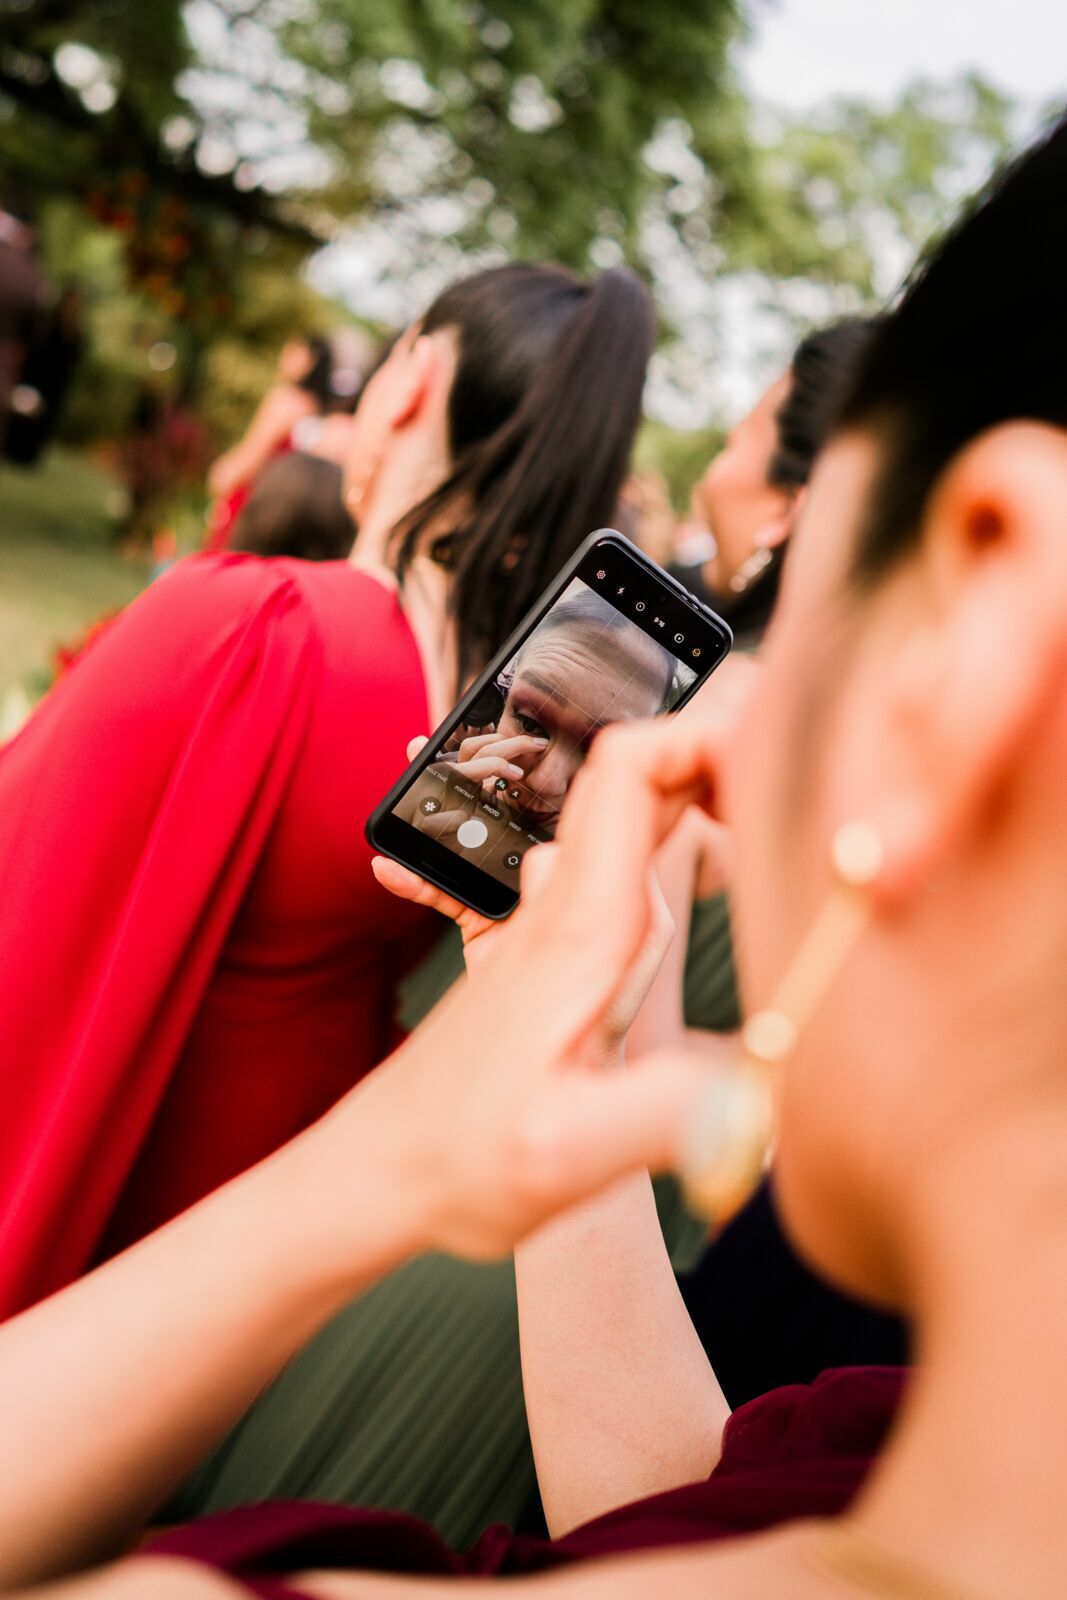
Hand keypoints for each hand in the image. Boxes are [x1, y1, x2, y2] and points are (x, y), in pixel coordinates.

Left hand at [351, 709, 734, 1259]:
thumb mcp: (565, 1152)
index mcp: (577, 926)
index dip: (702, 736)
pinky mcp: (552, 958)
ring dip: (688, 791)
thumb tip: (770, 1091)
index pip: (629, 770)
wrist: (381, 1171)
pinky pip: (613, 872)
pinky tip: (704, 869)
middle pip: (636, 777)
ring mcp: (555, 930)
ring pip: (626, 821)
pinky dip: (663, 846)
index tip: (772, 760)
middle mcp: (565, 909)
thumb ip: (663, 1115)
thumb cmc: (459, 1159)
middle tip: (793, 780)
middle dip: (713, 753)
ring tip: (765, 805)